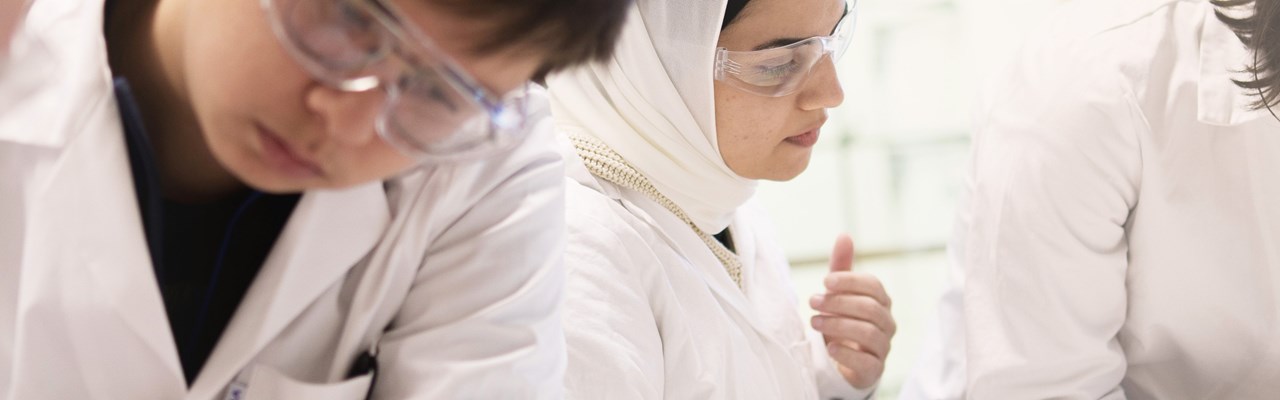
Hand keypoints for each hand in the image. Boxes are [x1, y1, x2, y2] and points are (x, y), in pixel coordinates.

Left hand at [808, 234, 895, 388]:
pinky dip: (847, 353)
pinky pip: (866, 361)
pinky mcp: (874, 369)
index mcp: (881, 301)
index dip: (850, 281)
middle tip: (812, 301)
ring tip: (813, 322)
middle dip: (839, 303)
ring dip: (837, 325)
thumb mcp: (839, 294)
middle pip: (869, 308)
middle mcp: (887, 323)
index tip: (825, 281)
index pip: (873, 285)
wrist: (844, 360)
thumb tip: (844, 235)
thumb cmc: (844, 320)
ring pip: (867, 332)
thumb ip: (841, 267)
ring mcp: (883, 347)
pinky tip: (830, 347)